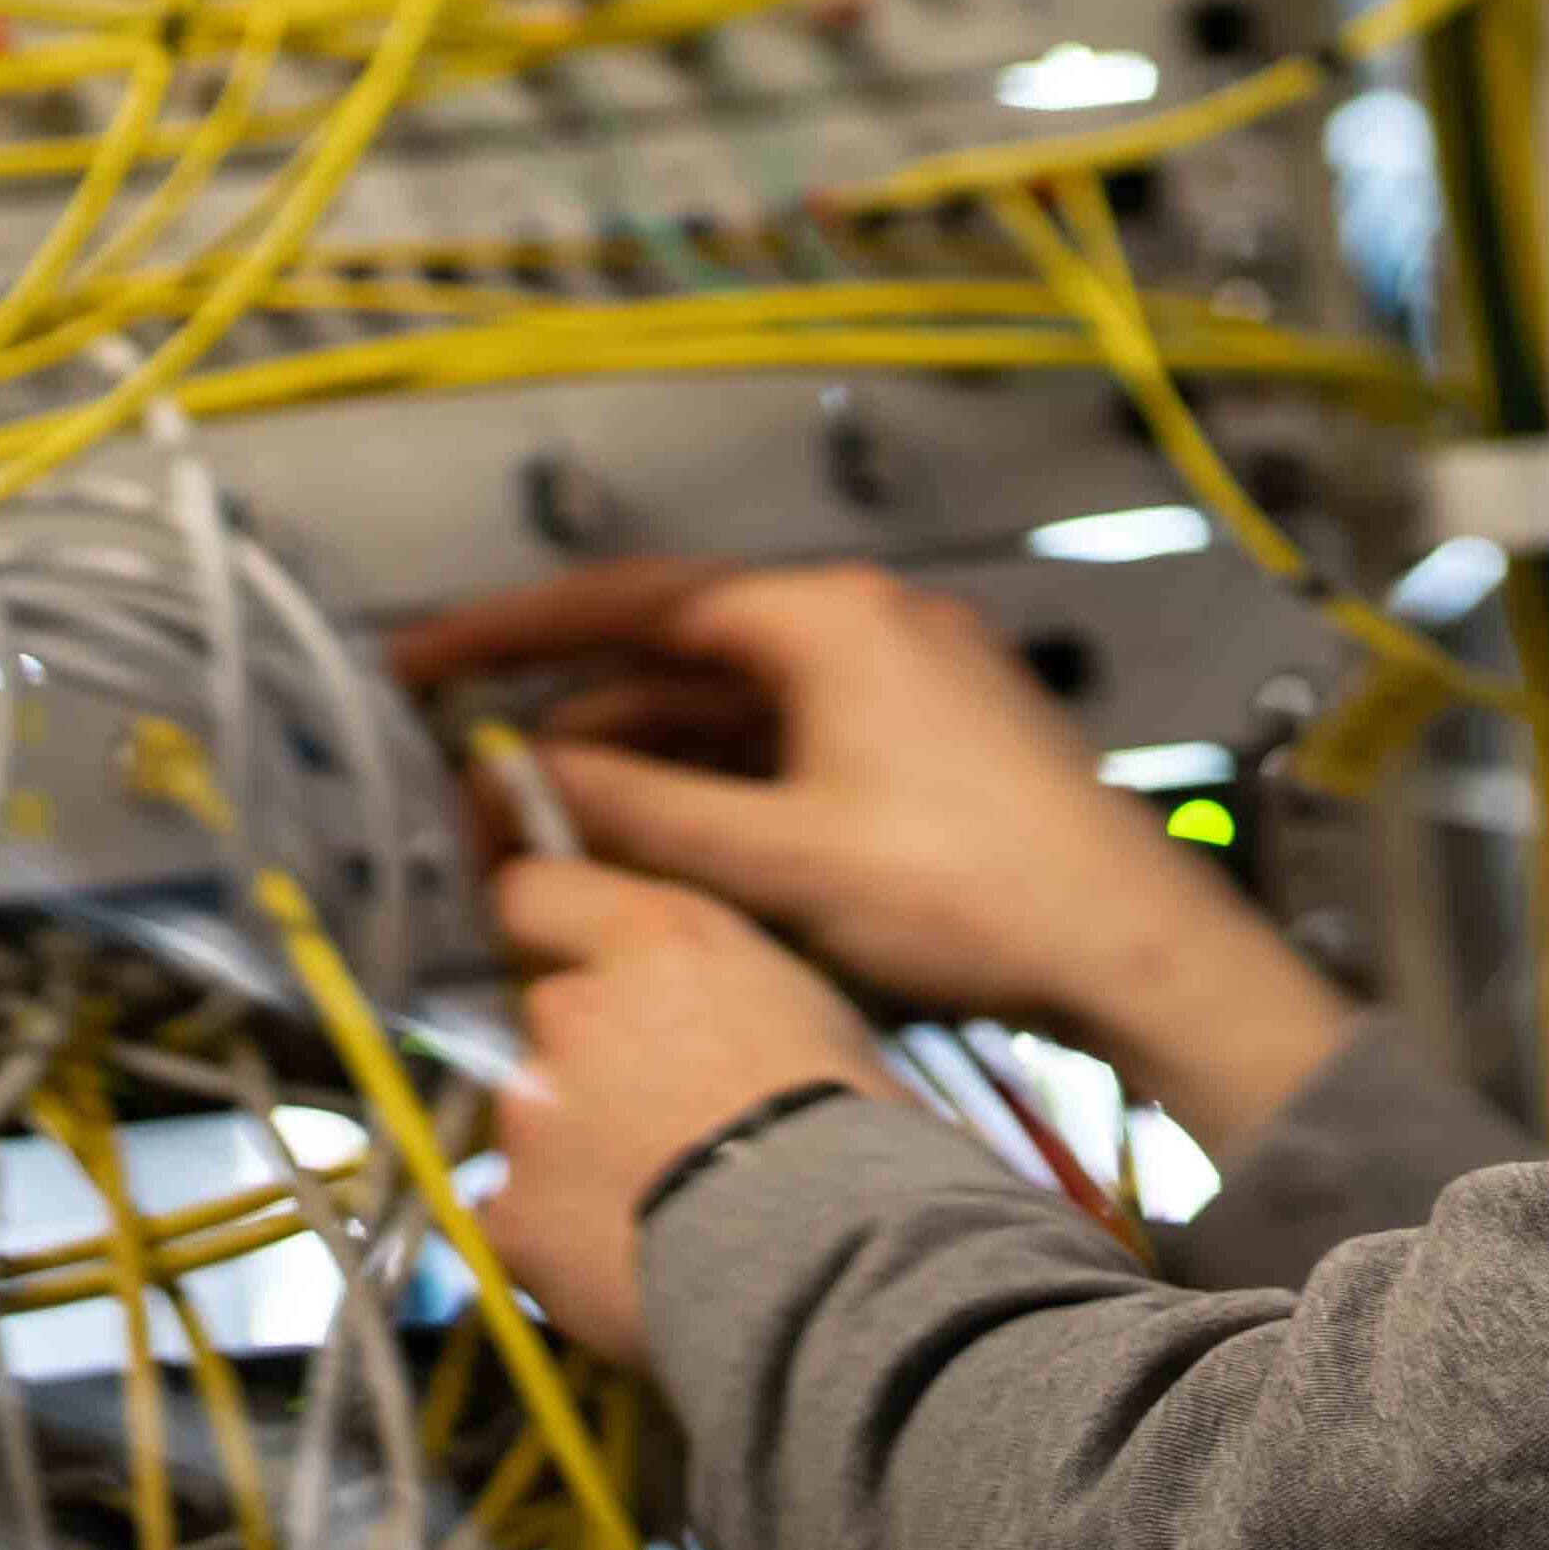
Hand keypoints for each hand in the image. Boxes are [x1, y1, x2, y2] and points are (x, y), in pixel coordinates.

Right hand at [397, 559, 1359, 1155]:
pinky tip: (642, 841)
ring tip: (529, 821)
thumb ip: (635, 816)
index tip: (414, 661)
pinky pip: (780, 741)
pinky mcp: (918, 740)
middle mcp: (862, 621)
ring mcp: (897, 678)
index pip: (630, 599)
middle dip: (566, 710)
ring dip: (633, 758)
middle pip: (674, 651)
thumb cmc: (970, 897)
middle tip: (457, 759)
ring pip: (725, 706)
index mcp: (828, 616)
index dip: (508, 632)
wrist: (1134, 951)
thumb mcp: (776, 863)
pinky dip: (706, 784)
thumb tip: (510, 783)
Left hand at [480, 853, 897, 1366]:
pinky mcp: (512, 1213)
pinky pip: (515, 1216)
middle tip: (664, 1112)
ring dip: (575, 1149)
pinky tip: (629, 1257)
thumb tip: (727, 1016)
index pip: (537, 891)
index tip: (548, 946)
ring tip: (663, 1200)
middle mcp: (577, 1010)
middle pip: (550, 1015)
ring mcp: (529, 1116)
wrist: (827, 1262)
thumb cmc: (855, 1140)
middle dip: (589, 1057)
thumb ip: (727, 994)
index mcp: (656, 941)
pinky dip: (555, 1236)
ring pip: (532, 1120)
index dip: (541, 921)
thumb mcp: (814, 1014)